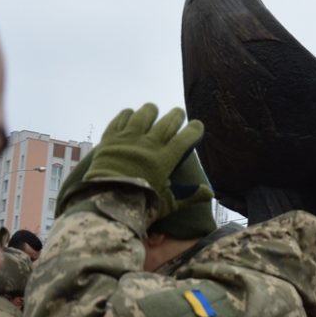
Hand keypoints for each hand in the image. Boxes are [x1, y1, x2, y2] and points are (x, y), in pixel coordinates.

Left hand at [84, 104, 210, 219]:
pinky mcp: (110, 138)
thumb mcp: (168, 204)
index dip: (194, 129)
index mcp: (164, 160)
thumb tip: (210, 193)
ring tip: (153, 111)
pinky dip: (128, 114)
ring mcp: (128, 139)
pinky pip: (121, 118)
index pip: (185, 138)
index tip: (197, 125)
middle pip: (167, 121)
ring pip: (144, 114)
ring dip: (151, 111)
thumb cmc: (140, 206)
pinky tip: (131, 116)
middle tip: (178, 114)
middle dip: (176, 115)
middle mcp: (148, 145)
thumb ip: (190, 197)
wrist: (105, 204)